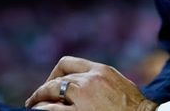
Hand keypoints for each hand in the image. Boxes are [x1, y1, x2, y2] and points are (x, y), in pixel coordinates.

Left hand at [25, 55, 158, 110]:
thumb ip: (99, 81)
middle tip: (36, 99)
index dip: (54, 74)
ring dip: (38, 101)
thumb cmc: (136, 109)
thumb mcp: (118, 84)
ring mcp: (83, 98)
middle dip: (43, 89)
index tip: (51, 84)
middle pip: (56, 79)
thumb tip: (81, 87)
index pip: (67, 63)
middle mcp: (89, 80)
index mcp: (100, 70)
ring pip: (50, 93)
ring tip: (33, 108)